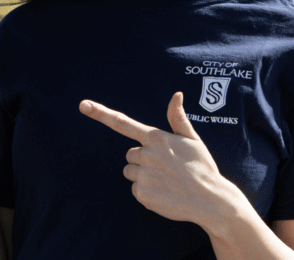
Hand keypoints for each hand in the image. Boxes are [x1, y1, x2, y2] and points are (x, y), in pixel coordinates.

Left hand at [79, 92, 243, 226]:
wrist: (210, 200)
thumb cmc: (202, 167)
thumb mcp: (193, 140)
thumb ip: (178, 118)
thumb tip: (176, 94)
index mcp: (157, 138)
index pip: (122, 122)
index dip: (100, 113)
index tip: (83, 105)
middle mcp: (147, 154)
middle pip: (131, 154)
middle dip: (143, 159)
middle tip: (166, 167)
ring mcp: (143, 175)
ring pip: (131, 171)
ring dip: (143, 175)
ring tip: (166, 180)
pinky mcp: (142, 194)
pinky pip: (135, 189)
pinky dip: (147, 191)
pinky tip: (165, 193)